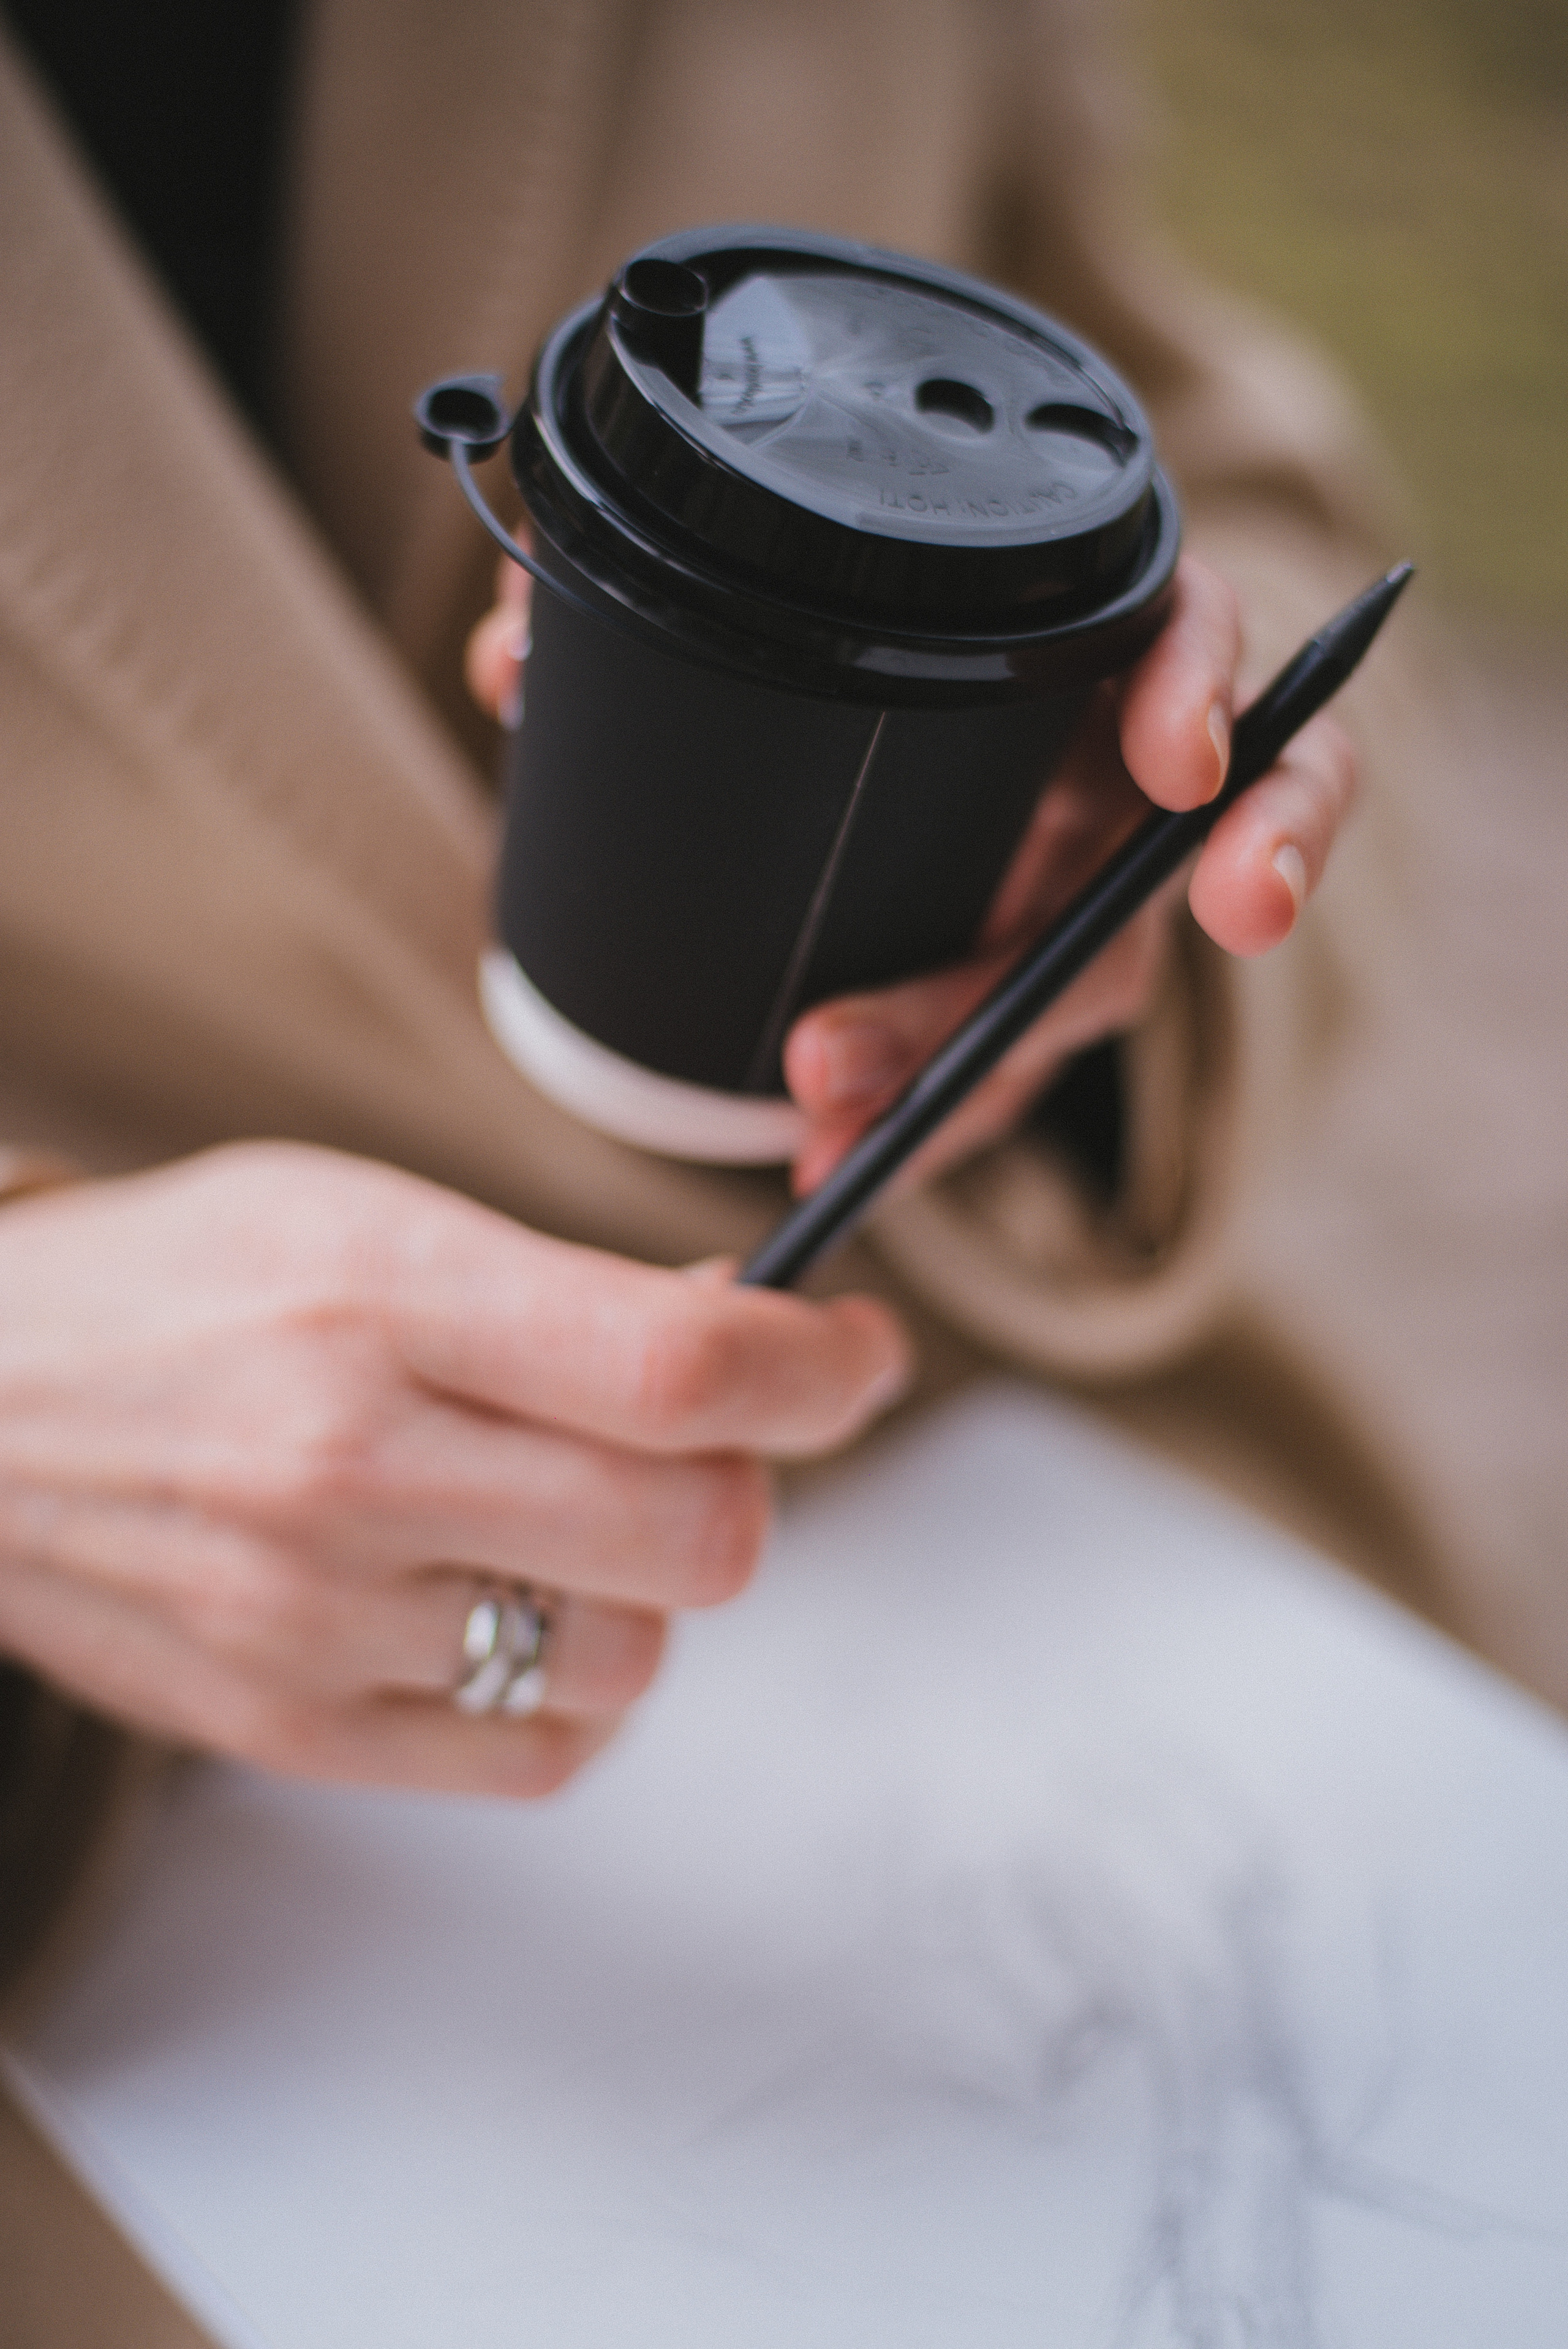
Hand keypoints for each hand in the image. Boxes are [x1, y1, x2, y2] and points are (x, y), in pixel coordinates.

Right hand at [0, 1144, 907, 1792]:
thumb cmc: (188, 1285)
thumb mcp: (366, 1210)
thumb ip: (565, 1288)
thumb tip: (755, 1344)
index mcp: (380, 1293)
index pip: (679, 1372)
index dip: (821, 1371)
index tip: (855, 1354)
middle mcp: (347, 1466)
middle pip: (698, 1540)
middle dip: (742, 1481)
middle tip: (692, 1439)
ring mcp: (314, 1617)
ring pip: (636, 1658)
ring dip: (645, 1587)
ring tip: (554, 1515)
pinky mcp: (290, 1728)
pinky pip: (542, 1756)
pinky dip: (569, 1685)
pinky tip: (505, 1602)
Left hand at [466, 553, 1355, 1195]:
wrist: (847, 693)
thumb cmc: (811, 609)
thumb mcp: (742, 576)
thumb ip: (653, 585)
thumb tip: (511, 661)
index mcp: (1077, 632)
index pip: (1200, 634)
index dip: (1210, 693)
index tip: (1178, 765)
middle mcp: (1110, 767)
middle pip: (1135, 887)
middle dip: (1018, 987)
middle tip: (839, 1054)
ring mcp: (1086, 882)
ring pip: (1082, 999)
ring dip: (961, 1082)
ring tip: (832, 1148)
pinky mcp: (1037, 971)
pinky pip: (1012, 1059)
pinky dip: (938, 1117)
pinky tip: (846, 1169)